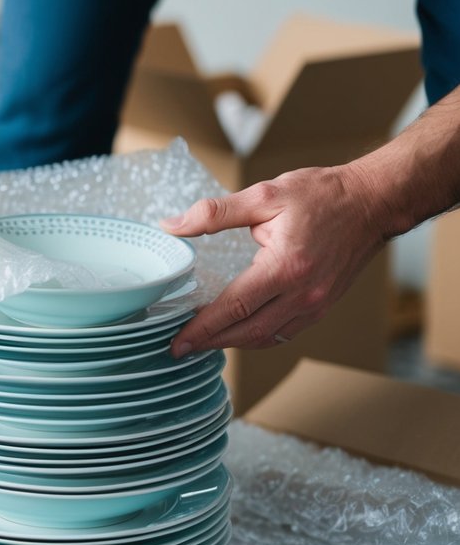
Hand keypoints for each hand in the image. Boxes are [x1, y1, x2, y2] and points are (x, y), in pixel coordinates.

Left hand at [160, 164, 396, 356]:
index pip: (234, 308)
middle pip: (248, 332)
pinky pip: (284, 332)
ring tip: (204, 342)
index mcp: (285, 267)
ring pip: (266, 337)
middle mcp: (302, 293)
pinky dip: (257, 337)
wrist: (373, 202)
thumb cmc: (322, 195)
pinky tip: (239, 332)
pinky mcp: (322, 306)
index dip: (203, 328)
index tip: (178, 342)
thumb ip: (214, 213)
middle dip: (211, 342)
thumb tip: (172, 226)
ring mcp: (315, 304)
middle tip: (181, 348)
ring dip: (233, 344)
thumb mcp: (265, 196)